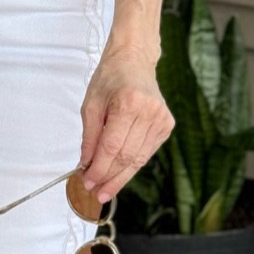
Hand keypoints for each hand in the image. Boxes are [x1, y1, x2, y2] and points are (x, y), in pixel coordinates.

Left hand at [78, 42, 173, 203]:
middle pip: (126, 157)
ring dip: (120, 177)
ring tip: (105, 190)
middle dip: (109, 178)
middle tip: (95, 192)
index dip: (98, 169)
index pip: (111, 147)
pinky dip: (132, 165)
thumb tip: (86, 166)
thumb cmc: (110, 79)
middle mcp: (149, 112)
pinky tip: (120, 173)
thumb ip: (89, 138)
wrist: (134, 60)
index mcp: (128, 104)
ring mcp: (161, 119)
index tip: (86, 183)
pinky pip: (147, 153)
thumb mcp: (91, 105)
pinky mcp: (167, 125)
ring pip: (139, 159)